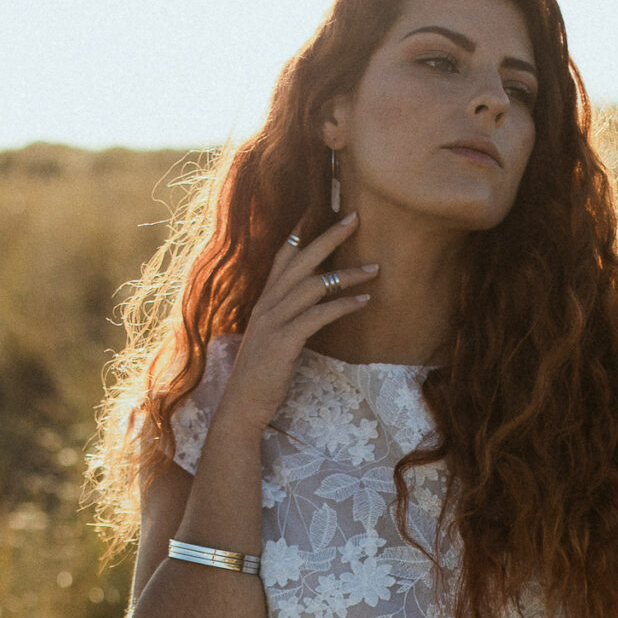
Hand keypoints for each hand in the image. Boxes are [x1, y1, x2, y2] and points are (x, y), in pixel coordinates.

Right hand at [215, 215, 377, 437]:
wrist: (242, 406)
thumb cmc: (261, 377)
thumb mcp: (272, 341)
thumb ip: (286, 320)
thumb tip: (310, 310)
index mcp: (264, 302)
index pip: (283, 257)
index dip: (302, 234)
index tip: (320, 211)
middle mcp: (267, 305)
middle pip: (302, 260)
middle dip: (330, 236)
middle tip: (356, 218)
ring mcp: (274, 321)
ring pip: (314, 285)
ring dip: (348, 274)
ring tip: (375, 268)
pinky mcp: (284, 341)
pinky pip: (319, 315)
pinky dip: (343, 305)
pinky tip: (364, 301)